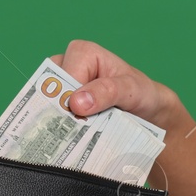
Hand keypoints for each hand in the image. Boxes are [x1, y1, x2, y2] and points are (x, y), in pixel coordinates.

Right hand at [50, 40, 169, 127]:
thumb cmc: (139, 91)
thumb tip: (76, 103)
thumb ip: (106, 91)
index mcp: (81, 53)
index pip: (63, 78)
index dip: (67, 99)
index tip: (80, 118)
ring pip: (48, 106)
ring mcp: (62, 86)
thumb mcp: (130, 89)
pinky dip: (61, 130)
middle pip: (50, 91)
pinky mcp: (63, 105)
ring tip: (73, 139)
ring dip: (59, 124)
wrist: (147, 109)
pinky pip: (53, 117)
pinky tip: (69, 142)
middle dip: (60, 113)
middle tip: (74, 133)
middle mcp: (67, 66)